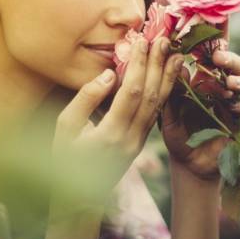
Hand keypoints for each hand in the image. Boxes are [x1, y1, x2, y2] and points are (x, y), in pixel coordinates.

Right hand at [51, 36, 182, 206]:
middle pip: (150, 96)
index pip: (130, 92)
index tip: (141, 41)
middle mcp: (130, 138)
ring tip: (175, 54)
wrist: (78, 198)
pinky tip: (169, 77)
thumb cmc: (65, 158)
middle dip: (157, 65)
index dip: (138, 65)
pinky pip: (156, 114)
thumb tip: (108, 74)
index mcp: (110, 134)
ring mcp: (139, 142)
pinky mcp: (142, 143)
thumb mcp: (64, 128)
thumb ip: (85, 99)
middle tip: (164, 40)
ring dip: (168, 78)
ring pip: (158, 105)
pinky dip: (165, 93)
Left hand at [160, 22, 239, 180]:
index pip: (208, 54)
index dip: (212, 40)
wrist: (190, 164)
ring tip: (229, 83)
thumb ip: (171, 91)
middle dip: (228, 57)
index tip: (210, 25)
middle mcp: (218, 86)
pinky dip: (239, 103)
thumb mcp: (167, 112)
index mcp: (200, 79)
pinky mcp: (239, 119)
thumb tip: (178, 64)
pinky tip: (232, 106)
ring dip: (237, 79)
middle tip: (219, 57)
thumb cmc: (177, 134)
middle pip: (230, 63)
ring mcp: (230, 101)